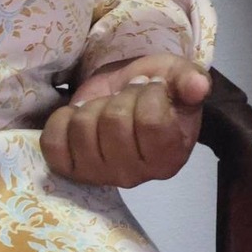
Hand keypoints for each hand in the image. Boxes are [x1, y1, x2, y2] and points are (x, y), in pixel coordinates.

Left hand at [41, 53, 209, 188]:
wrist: (125, 95)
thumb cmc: (156, 89)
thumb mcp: (178, 76)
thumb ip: (191, 80)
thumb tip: (199, 86)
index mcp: (168, 156)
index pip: (151, 121)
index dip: (149, 93)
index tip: (152, 88)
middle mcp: (135, 175)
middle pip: (114, 123)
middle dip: (120, 97)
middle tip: (128, 96)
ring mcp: (99, 175)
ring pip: (82, 129)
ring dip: (92, 106)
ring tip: (106, 106)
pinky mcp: (70, 170)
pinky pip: (52, 143)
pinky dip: (61, 121)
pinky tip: (79, 116)